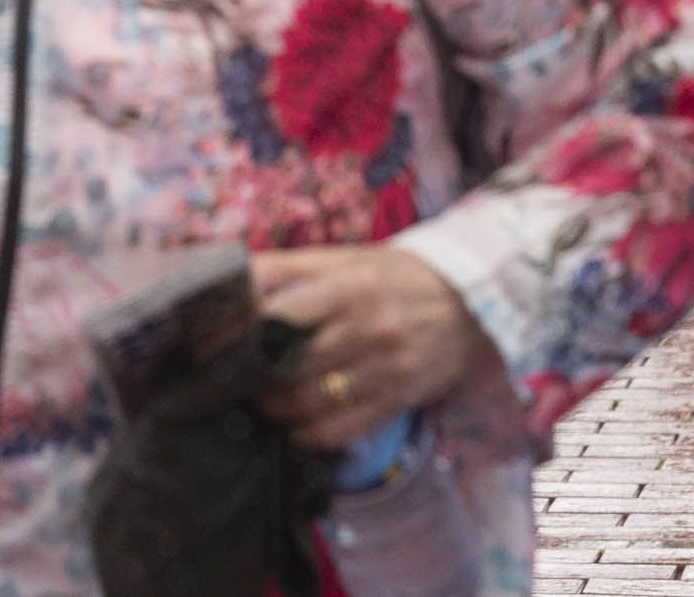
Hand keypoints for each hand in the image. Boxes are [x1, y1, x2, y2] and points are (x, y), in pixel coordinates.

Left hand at [251, 245, 498, 452]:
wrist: (468, 301)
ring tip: (264, 400)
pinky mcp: (398, 399)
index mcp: (348, 285)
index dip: (245, 332)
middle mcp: (368, 328)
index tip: (225, 340)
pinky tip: (296, 427)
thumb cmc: (391, 276)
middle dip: (256, 375)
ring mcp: (386, 368)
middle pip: (292, 364)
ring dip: (277, 407)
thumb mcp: (343, 258)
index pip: (281, 314)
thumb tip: (233, 280)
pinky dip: (310, 434)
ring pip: (312, 401)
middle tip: (240, 376)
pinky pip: (343, 429)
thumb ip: (286, 268)